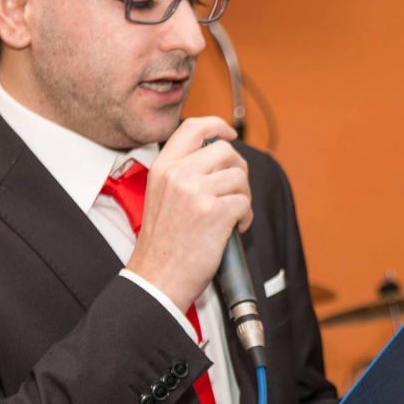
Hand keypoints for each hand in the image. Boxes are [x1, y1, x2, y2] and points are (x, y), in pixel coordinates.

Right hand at [127, 117, 251, 311]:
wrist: (158, 278)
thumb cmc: (163, 243)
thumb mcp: (161, 195)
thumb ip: (183, 172)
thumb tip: (218, 155)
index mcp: (163, 168)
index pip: (194, 127)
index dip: (217, 125)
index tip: (229, 134)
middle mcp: (179, 175)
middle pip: (225, 151)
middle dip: (238, 170)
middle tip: (234, 191)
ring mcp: (197, 192)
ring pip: (239, 177)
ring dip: (243, 197)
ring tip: (232, 215)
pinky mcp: (215, 212)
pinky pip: (245, 202)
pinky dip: (246, 217)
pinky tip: (234, 228)